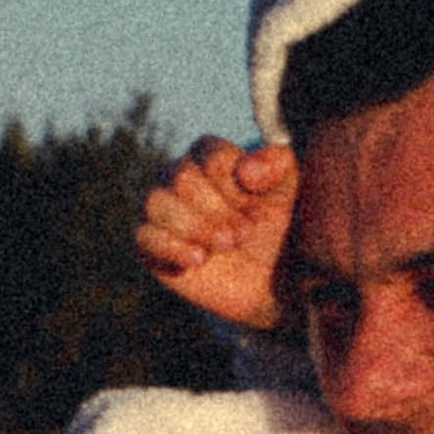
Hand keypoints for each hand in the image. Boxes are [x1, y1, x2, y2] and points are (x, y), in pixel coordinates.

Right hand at [136, 137, 299, 332]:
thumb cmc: (280, 224)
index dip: (232, 182)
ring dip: (194, 225)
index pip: (208, 155)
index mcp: (209, 157)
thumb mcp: (290, 189)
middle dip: (216, 208)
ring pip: (156, 202)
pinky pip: (143, 236)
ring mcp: (162, 211)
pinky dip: (170, 247)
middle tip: (245, 233)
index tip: (256, 205)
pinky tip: (199, 260)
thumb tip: (245, 172)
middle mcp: (178, 177)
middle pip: (181, 178)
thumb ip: (276, 165)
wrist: (272, 278)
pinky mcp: (151, 246)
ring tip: (226, 245)